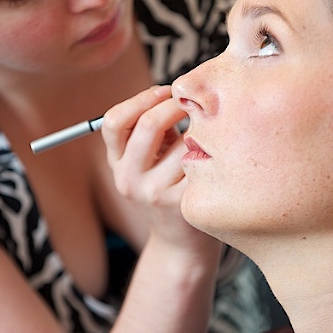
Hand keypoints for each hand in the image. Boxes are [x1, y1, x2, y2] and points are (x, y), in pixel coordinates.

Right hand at [101, 86, 219, 258]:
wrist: (181, 242)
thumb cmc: (169, 189)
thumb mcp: (148, 164)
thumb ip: (152, 132)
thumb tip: (179, 90)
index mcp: (117, 165)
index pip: (114, 122)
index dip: (141, 99)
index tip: (165, 91)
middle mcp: (130, 180)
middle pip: (146, 125)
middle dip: (173, 104)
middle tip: (193, 102)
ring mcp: (155, 193)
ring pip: (181, 142)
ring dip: (197, 129)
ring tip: (207, 132)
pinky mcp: (182, 203)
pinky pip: (199, 162)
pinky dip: (210, 150)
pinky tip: (218, 152)